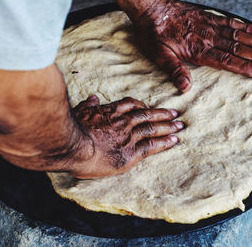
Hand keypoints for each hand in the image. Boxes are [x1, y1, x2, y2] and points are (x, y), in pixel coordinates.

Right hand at [69, 95, 183, 178]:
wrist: (74, 147)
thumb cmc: (72, 130)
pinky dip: (164, 142)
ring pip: (152, 129)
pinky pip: (152, 146)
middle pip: (147, 115)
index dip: (142, 105)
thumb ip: (88, 105)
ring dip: (168, 126)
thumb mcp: (79, 112)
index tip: (149, 106)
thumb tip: (93, 98)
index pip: (131, 105)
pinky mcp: (131, 153)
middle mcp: (123, 122)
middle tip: (174, 113)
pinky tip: (174, 140)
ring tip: (179, 125)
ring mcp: (129, 137)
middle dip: (162, 114)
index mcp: (110, 112)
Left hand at [135, 0, 251, 92]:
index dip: (243, 67)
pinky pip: (230, 21)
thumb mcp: (158, 55)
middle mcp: (207, 38)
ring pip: (237, 35)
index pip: (225, 60)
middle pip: (236, 48)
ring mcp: (209, 26)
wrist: (151, 8)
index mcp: (197, 50)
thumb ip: (174, 70)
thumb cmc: (153, 34)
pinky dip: (244, 26)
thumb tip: (185, 88)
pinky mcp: (208, 17)